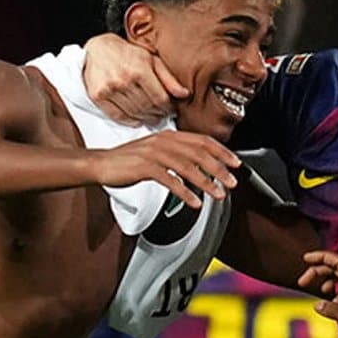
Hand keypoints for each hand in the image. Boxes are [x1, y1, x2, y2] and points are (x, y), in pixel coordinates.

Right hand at [82, 34, 189, 125]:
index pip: (160, 98)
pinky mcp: (98, 96)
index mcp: (139, 69)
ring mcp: (109, 89)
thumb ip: (168, 78)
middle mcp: (124, 80)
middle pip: (148, 107)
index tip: (172, 108)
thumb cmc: (128, 53)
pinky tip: (138, 118)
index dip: (169, 107)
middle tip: (163, 114)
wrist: (98, 49)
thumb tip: (185, 94)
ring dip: (147, 118)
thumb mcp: (151, 60)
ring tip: (152, 116)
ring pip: (134, 113)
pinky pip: (118, 116)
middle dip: (159, 113)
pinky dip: (131, 120)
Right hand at [90, 132, 240, 207]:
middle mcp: (164, 141)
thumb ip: (177, 154)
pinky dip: (185, 192)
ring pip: (188, 166)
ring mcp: (154, 153)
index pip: (202, 141)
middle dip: (219, 168)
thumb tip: (200, 164)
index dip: (222, 152)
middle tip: (232, 182)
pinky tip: (194, 202)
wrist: (102, 164)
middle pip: (199, 153)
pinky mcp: (145, 167)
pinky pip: (170, 180)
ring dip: (206, 182)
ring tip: (218, 194)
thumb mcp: (156, 152)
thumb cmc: (129, 161)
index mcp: (170, 136)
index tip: (236, 164)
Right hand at [299, 251, 337, 337]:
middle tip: (303, 281)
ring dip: (328, 286)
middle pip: (336, 269)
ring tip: (321, 295)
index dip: (320, 257)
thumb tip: (317, 305)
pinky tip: (336, 310)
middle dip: (318, 272)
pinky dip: (337, 299)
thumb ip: (335, 312)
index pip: (337, 261)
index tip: (305, 259)